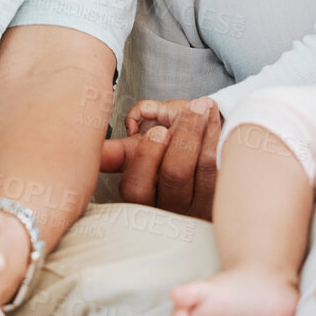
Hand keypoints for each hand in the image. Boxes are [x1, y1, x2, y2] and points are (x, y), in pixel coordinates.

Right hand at [98, 96, 220, 218]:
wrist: (199, 171)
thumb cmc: (161, 159)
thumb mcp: (133, 161)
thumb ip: (113, 154)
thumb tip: (89, 151)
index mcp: (142, 200)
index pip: (137, 187)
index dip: (147, 157)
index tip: (159, 131)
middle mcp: (170, 208)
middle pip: (175, 174)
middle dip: (184, 135)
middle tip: (193, 108)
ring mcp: (200, 206)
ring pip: (203, 167)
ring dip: (204, 130)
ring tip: (204, 106)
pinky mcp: (224, 197)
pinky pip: (225, 165)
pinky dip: (221, 137)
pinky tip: (218, 119)